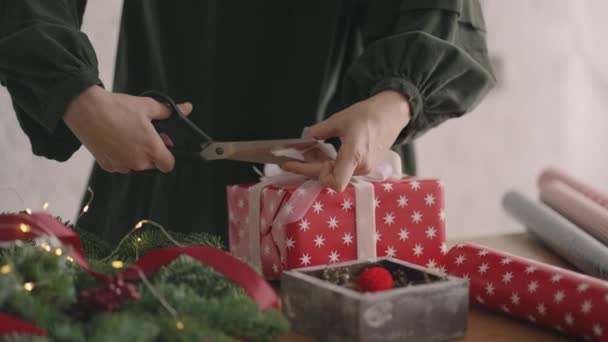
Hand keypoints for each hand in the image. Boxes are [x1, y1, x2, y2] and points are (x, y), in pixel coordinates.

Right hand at [63, 85, 191, 172]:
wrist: (85, 110)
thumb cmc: (116, 108)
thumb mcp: (147, 106)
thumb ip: (169, 111)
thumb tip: (187, 108)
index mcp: (151, 148)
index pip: (169, 165)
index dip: (168, 156)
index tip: (163, 146)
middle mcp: (138, 161)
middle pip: (152, 164)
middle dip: (150, 151)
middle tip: (143, 134)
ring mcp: (122, 165)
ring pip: (135, 164)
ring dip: (135, 154)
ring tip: (126, 134)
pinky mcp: (108, 166)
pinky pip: (120, 164)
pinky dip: (120, 155)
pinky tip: (114, 139)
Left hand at [282, 90, 410, 190]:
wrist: (393, 113)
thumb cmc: (369, 114)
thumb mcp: (340, 119)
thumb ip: (320, 131)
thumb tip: (306, 136)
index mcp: (354, 154)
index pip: (334, 181)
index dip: (311, 174)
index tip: (294, 165)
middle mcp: (361, 167)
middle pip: (329, 176)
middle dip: (312, 166)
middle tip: (300, 154)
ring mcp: (365, 168)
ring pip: (336, 173)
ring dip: (321, 164)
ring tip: (314, 149)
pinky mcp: (367, 166)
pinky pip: (344, 170)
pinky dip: (332, 163)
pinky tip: (326, 151)